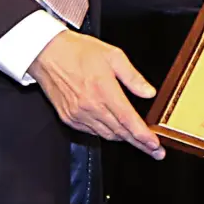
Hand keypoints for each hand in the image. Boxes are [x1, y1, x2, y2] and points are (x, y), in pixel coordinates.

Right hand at [27, 30, 163, 159]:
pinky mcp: (69, 118)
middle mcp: (90, 106)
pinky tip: (113, 129)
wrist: (47, 54)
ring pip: (106, 135)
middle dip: (140, 143)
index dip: (144, 136)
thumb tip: (148, 92)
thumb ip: (133, 77)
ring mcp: (78, 115)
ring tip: (138, 141)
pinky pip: (91, 132)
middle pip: (120, 132)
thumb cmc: (77, 51)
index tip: (155, 146)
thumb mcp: (113, 55)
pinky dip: (105, 133)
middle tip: (155, 151)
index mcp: (103, 90)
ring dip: (123, 139)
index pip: (128, 120)